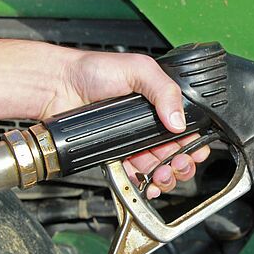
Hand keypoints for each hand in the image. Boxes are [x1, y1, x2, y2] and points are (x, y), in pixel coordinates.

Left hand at [42, 49, 210, 198]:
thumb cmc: (93, 70)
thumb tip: (178, 120)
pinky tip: (147, 183)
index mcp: (161, 103)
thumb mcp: (138, 69)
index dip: (194, 143)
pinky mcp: (116, 155)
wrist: (59, 86)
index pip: (187, 129)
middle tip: (178, 164)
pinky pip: (134, 175)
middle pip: (177, 153)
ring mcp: (133, 141)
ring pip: (159, 168)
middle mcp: (149, 124)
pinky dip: (143, 184)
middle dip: (182, 164)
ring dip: (165, 177)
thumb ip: (164, 90)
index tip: (194, 151)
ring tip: (162, 175)